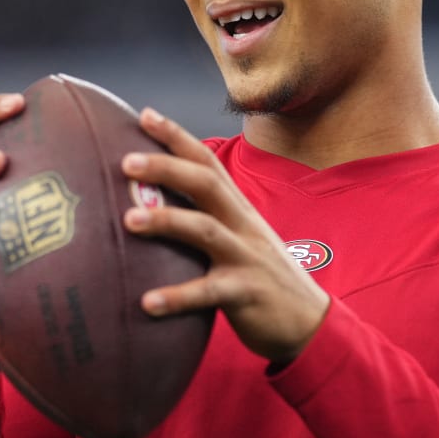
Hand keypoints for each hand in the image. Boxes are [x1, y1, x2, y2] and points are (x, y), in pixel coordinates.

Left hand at [120, 108, 329, 363]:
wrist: (312, 322)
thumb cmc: (262, 279)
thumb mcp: (240, 242)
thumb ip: (207, 223)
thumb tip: (154, 210)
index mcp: (239, 210)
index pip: (208, 163)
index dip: (178, 137)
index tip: (145, 115)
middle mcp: (243, 226)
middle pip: (206, 184)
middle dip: (167, 168)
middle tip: (126, 161)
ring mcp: (247, 258)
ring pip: (205, 230)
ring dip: (166, 221)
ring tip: (128, 221)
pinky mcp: (247, 294)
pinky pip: (209, 292)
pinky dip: (177, 297)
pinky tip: (147, 303)